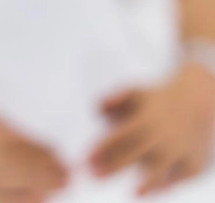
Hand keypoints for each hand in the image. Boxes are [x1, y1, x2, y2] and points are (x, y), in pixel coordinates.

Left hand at [91, 64, 214, 195]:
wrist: (198, 101)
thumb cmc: (157, 99)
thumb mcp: (134, 92)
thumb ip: (112, 100)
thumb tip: (95, 111)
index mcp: (146, 119)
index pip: (120, 136)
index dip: (102, 148)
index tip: (85, 158)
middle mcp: (163, 137)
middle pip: (135, 156)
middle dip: (113, 167)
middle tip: (94, 176)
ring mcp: (181, 152)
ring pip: (160, 172)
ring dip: (146, 185)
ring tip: (132, 195)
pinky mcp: (194, 165)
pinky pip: (178, 180)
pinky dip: (164, 187)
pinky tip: (148, 192)